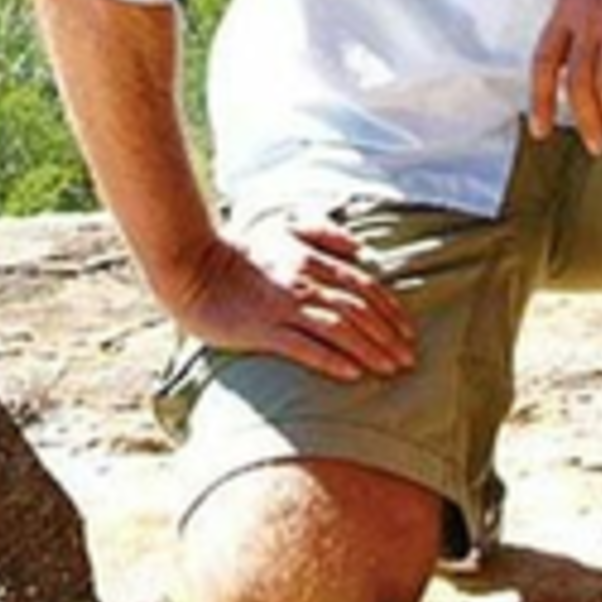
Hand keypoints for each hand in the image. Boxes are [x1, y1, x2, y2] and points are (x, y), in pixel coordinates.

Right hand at [168, 219, 419, 382]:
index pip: (363, 286)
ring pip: (339, 328)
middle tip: (408, 359)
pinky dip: (332, 359)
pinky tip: (352, 373)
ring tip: (390, 369)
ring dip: (369, 350)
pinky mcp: (262, 330)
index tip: (408, 332)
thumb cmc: (239, 251)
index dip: (390, 310)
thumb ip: (322, 232)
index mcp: (311, 259)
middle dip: (387, 335)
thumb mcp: (283, 227)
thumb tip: (359, 248)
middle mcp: (304, 281)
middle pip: (358, 309)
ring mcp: (283, 306)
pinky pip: (304, 347)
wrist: (192, 268)